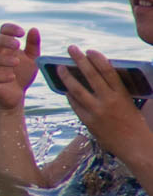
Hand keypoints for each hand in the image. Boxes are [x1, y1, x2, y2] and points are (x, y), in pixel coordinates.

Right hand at [0, 23, 39, 110]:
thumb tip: (33, 29)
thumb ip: (33, 45)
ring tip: (17, 62)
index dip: (10, 29)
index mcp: (4, 46)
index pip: (2, 31)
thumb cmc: (22, 74)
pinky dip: (0, 76)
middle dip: (4, 40)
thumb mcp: (32, 59)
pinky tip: (12, 77)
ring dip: (3, 59)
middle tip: (17, 45)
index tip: (22, 33)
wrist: (15, 95)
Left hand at [60, 46, 149, 162]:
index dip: (97, 58)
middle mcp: (109, 101)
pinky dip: (69, 96)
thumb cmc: (134, 123)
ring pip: (77, 90)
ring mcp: (97, 111)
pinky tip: (65, 89)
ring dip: (66, 77)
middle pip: (91, 75)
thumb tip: (98, 77)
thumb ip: (115, 91)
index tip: (89, 50)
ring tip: (60, 67)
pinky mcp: (88, 122)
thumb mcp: (129, 103)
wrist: (135, 147)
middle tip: (70, 48)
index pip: (108, 71)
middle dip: (79, 60)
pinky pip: (75, 105)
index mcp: (122, 94)